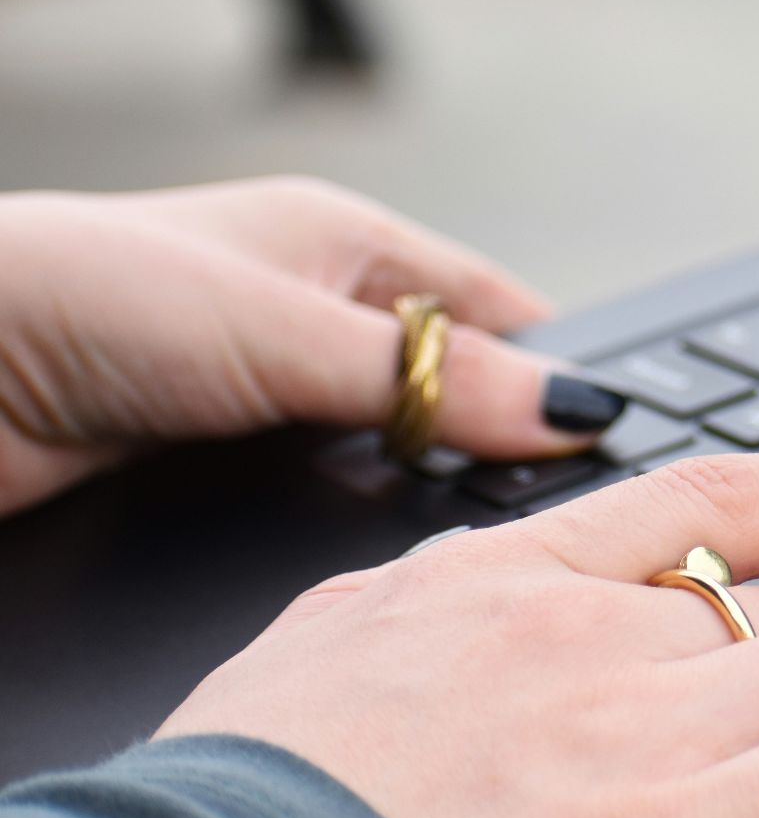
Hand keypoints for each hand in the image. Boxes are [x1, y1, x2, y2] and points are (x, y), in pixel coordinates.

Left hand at [0, 176, 622, 515]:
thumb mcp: (285, 333)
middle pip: (463, 393)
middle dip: (511, 448)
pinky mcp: (231, 472)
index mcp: (349, 246)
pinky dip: (373, 531)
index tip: (620, 444)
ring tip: (499, 556)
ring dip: (439, 497)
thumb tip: (572, 409)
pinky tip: (401, 571)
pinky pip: (338, 504)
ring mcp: (275, 398)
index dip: (565, 374)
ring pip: (404, 458)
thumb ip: (434, 377)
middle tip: (572, 523)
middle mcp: (320, 320)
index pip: (503, 312)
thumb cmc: (80, 294)